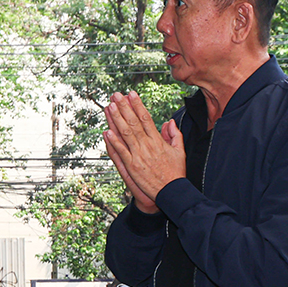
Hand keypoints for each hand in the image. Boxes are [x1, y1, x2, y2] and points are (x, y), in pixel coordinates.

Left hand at [103, 91, 185, 212]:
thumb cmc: (176, 172)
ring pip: (125, 134)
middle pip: (133, 122)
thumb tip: (170, 122)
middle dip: (124, 107)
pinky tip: (107, 131)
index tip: (131, 94)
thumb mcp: (180, 151)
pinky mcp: (132, 166)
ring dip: (116, 119)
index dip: (138, 105)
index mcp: (158, 141)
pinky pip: (121, 152)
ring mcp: (138, 156)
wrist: (172, 191)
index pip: (146, 118)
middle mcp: (147, 146)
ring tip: (109, 107)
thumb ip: (175, 135)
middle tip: (116, 95)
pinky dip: (114, 142)